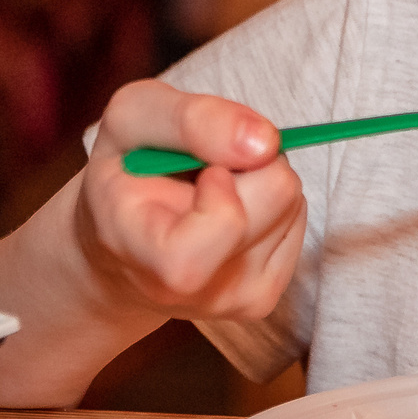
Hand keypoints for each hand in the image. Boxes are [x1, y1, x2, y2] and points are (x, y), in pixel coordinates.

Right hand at [0, 79, 305, 405]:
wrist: (120, 246)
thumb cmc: (125, 172)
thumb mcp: (132, 118)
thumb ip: (189, 119)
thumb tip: (265, 140)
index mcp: (137, 247)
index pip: (224, 224)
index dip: (228, 182)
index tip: (208, 170)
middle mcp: (187, 288)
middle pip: (278, 192)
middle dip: (252, 159)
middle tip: (207, 165)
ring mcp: (228, 301)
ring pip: (292, 201)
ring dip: (260, 177)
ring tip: (210, 190)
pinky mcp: (259, 301)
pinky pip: (297, 222)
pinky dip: (272, 203)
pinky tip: (230, 210)